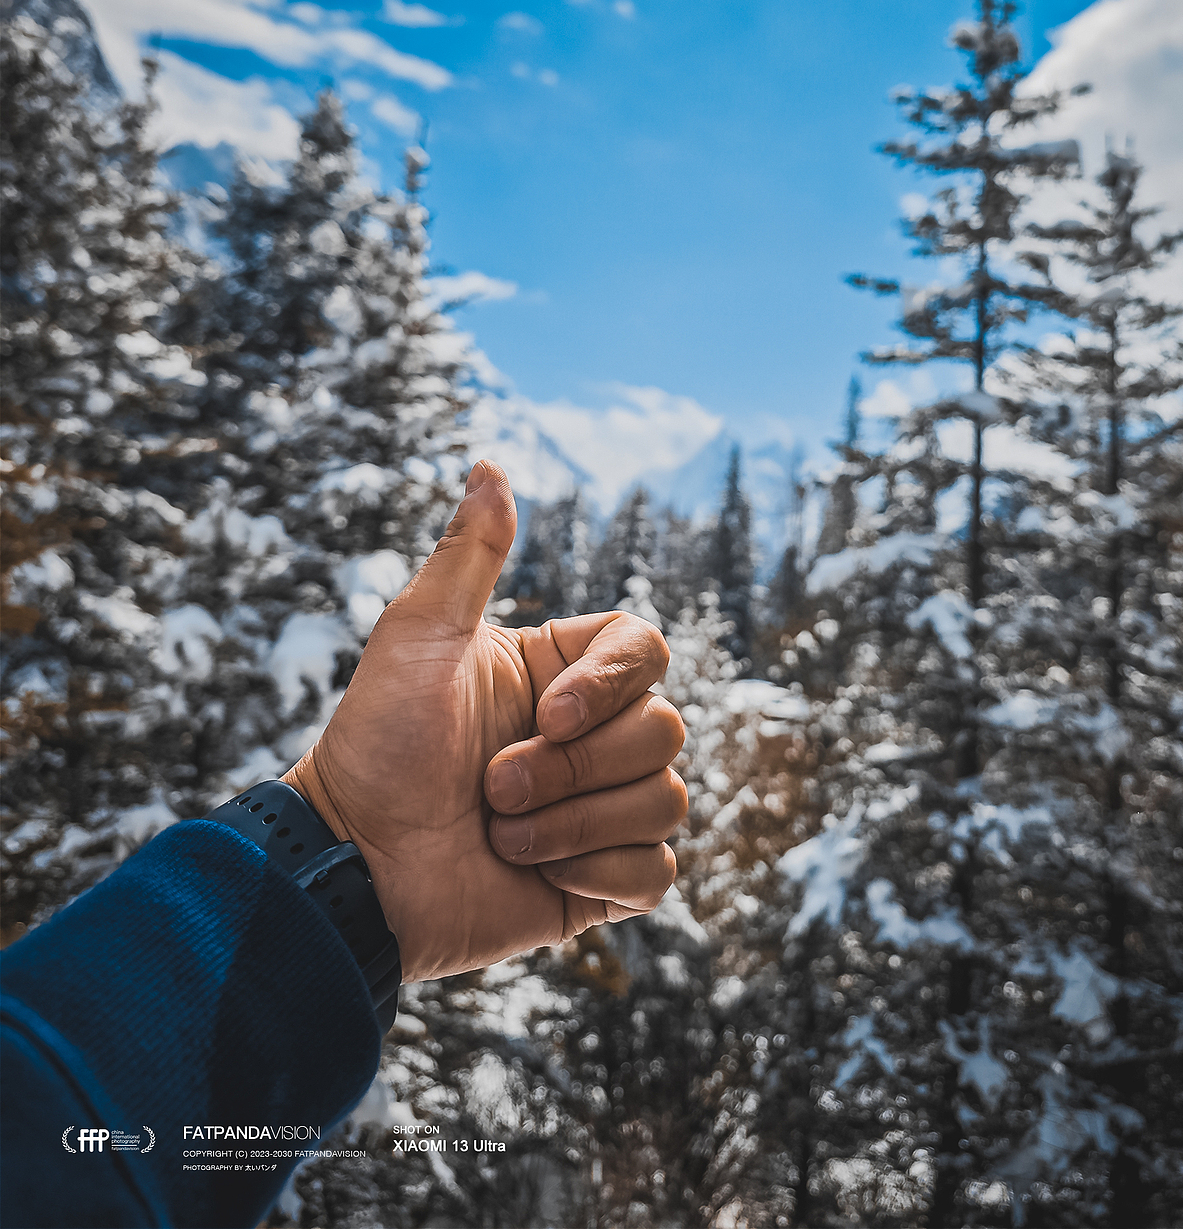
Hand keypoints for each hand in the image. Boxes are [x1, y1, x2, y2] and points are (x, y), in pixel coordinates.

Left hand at [282, 461, 686, 980]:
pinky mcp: (598, 881)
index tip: (549, 712)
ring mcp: (597, 810)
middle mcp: (587, 736)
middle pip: (662, 730)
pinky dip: (599, 872)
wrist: (353, 869)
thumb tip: (490, 466)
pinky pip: (657, 870)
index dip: (613, 683)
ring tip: (501, 831)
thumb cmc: (377, 745)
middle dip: (573, 768)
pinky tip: (539, 876)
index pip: (648, 650)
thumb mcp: (418, 636)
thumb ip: (468, 555)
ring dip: (573, 823)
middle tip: (492, 786)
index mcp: (559, 673)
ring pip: (664, 799)